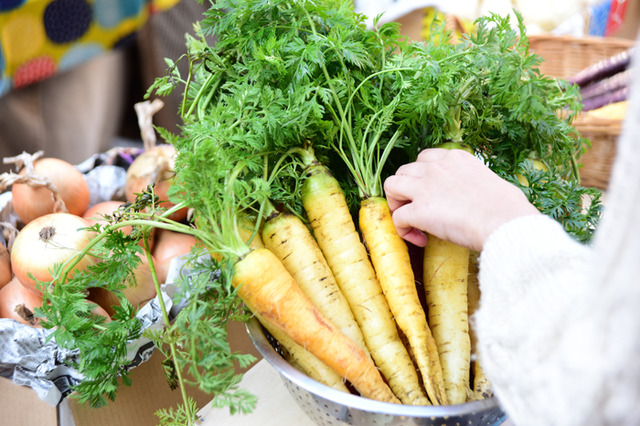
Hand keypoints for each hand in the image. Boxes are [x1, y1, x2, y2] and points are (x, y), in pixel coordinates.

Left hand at [383, 148, 539, 250]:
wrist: (506, 223)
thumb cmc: (508, 208)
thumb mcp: (489, 181)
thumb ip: (472, 182)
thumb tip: (474, 198)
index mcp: (455, 158)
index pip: (425, 158)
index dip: (423, 176)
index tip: (431, 193)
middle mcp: (436, 167)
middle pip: (404, 170)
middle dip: (406, 190)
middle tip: (418, 209)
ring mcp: (424, 187)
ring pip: (391, 185)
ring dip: (397, 203)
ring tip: (411, 221)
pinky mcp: (418, 210)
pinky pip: (397, 217)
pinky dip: (403, 230)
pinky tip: (420, 240)